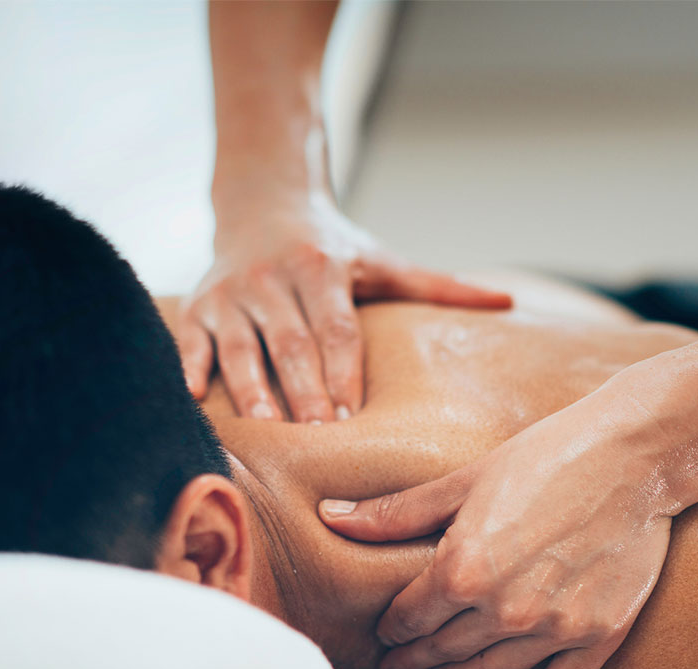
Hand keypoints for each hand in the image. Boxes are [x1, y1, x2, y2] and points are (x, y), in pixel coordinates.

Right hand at [180, 194, 510, 420]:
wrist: (262, 202)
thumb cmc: (333, 247)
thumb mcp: (384, 260)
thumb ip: (439, 285)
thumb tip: (507, 301)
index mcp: (322, 269)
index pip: (335, 328)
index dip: (342, 370)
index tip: (350, 415)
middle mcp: (273, 279)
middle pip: (291, 343)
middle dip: (302, 390)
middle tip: (313, 436)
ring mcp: (231, 293)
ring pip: (240, 346)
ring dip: (250, 389)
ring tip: (265, 430)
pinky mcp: (199, 305)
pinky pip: (191, 340)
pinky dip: (190, 368)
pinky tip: (193, 400)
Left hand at [318, 377, 676, 668]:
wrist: (634, 456)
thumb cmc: (547, 455)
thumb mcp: (465, 480)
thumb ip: (398, 512)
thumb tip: (332, 515)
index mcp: (464, 567)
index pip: (411, 615)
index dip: (393, 627)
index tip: (386, 632)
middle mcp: (504, 607)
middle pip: (443, 649)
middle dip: (414, 660)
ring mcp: (553, 627)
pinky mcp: (596, 635)